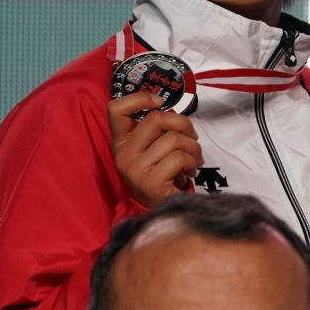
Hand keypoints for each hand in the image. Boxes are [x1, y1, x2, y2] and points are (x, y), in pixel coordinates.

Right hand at [107, 91, 202, 206]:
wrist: (162, 211)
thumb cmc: (162, 176)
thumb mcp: (154, 151)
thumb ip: (157, 131)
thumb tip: (174, 113)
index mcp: (120, 142)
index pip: (116, 109)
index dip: (140, 98)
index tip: (159, 102)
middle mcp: (123, 154)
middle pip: (157, 119)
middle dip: (184, 125)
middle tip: (192, 140)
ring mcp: (134, 168)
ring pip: (174, 139)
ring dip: (193, 149)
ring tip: (193, 161)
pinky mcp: (149, 181)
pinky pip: (180, 158)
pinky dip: (192, 163)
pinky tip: (189, 172)